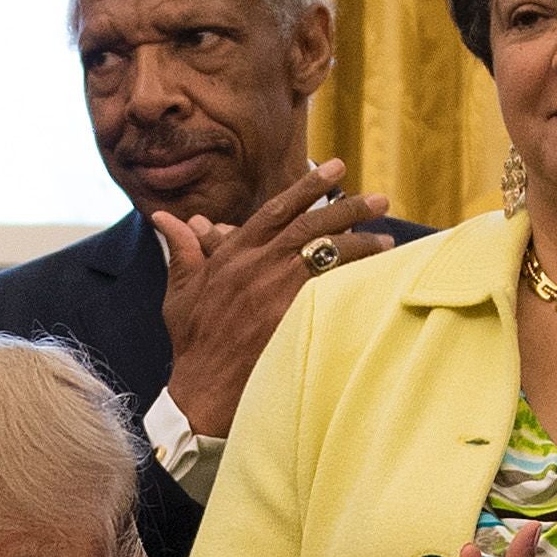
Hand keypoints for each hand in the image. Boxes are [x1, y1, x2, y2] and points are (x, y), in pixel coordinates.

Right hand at [154, 156, 398, 431]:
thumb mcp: (180, 290)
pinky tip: (380, 275)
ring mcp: (276, 290)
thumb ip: (182, 250)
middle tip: (379, 200)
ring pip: (327, 253)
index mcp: (232, 253)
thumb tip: (168, 218)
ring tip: (388, 240)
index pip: (277, 208)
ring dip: (362, 243)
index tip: (335, 168)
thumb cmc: (193, 341)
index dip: (308, 185)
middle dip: (349, 207)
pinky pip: (333, 287)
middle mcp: (257, 264)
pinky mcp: (294, 315)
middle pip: (311, 224)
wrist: (203, 389)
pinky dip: (357, 277)